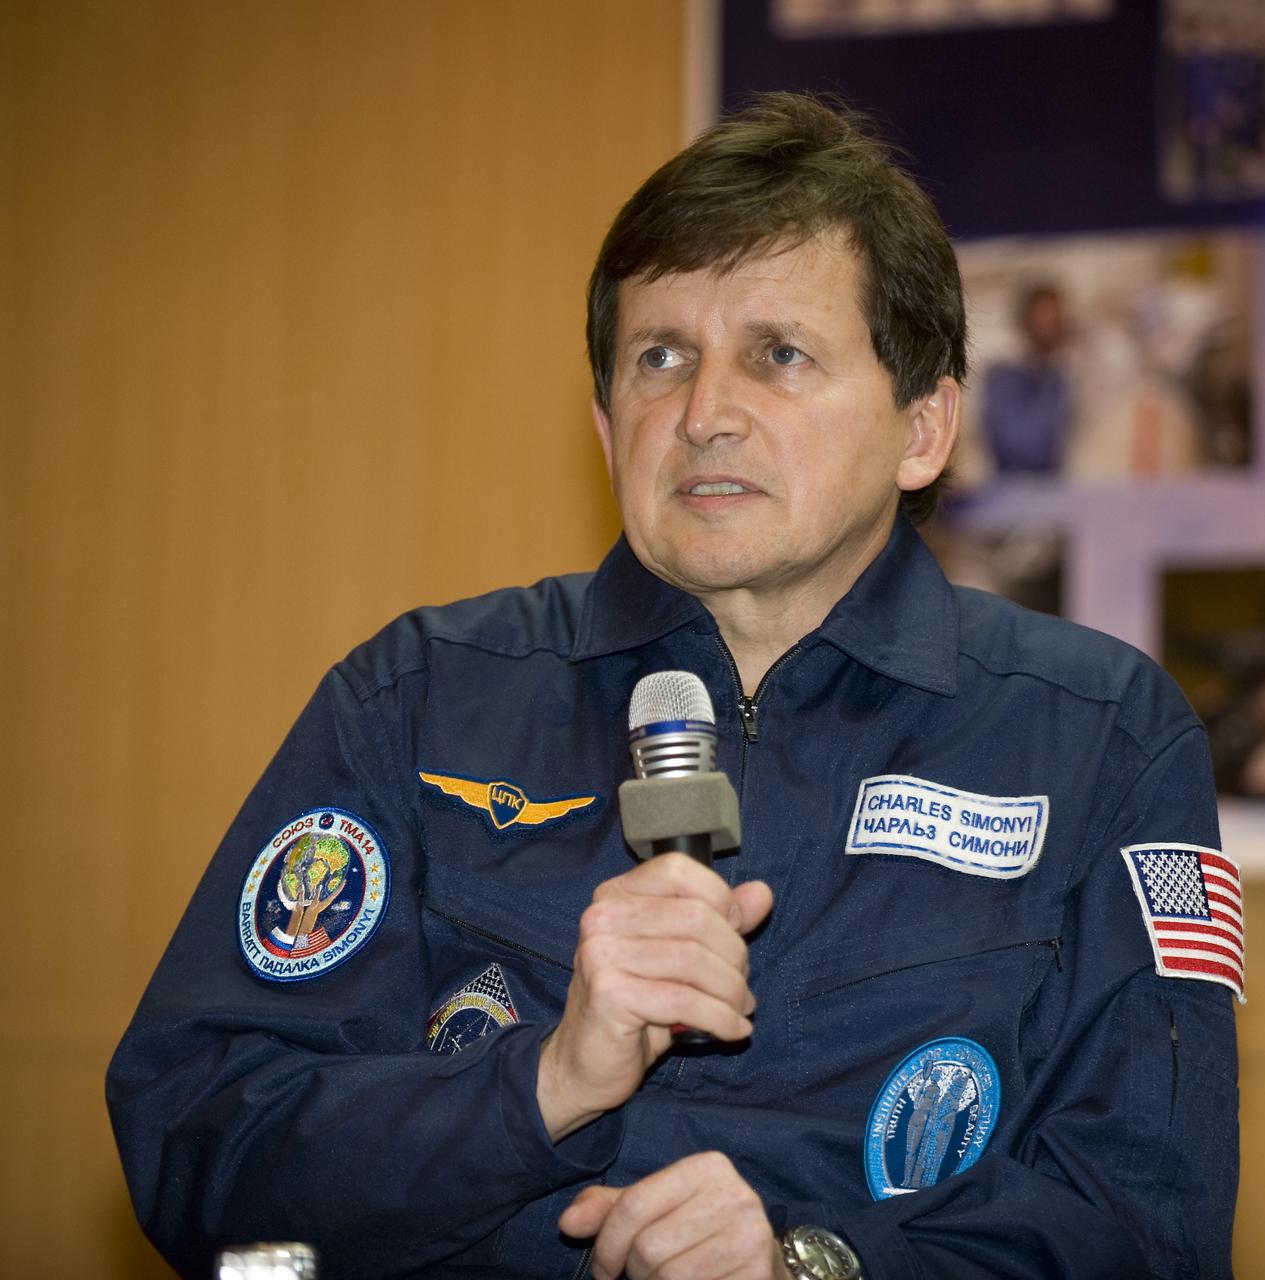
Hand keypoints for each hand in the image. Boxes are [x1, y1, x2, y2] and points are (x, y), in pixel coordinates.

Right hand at [537, 853, 772, 1140]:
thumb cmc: (636, 1006)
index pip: (679, 870)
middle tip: (742, 988)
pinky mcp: (608, 992)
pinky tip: (733, 1030)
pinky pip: (684, 1000)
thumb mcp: (680, 957)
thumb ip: (719, 921)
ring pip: (694, 960)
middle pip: (696, 917)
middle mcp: (603, 915)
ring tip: (739, 1010)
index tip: (738, 935)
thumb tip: (761, 893)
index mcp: (617, 894)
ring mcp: (600, 952)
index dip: (721, 900)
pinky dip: (721, 1018)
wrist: (585, 1063)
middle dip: (734, 957)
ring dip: (731, 991)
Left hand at [558, 1151, 791, 1279]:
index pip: (633, 1205)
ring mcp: (751, 1236)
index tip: (603, 1269)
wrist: (759, 1263)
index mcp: (708, 1167)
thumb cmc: (697, 1234)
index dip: (606, 1245)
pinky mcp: (758, 1273)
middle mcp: (736, 1194)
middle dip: (635, 1273)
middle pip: (649, 1247)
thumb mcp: (656, 1210)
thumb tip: (568, 1222)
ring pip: (669, 1277)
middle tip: (643, 1277)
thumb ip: (611, 1209)